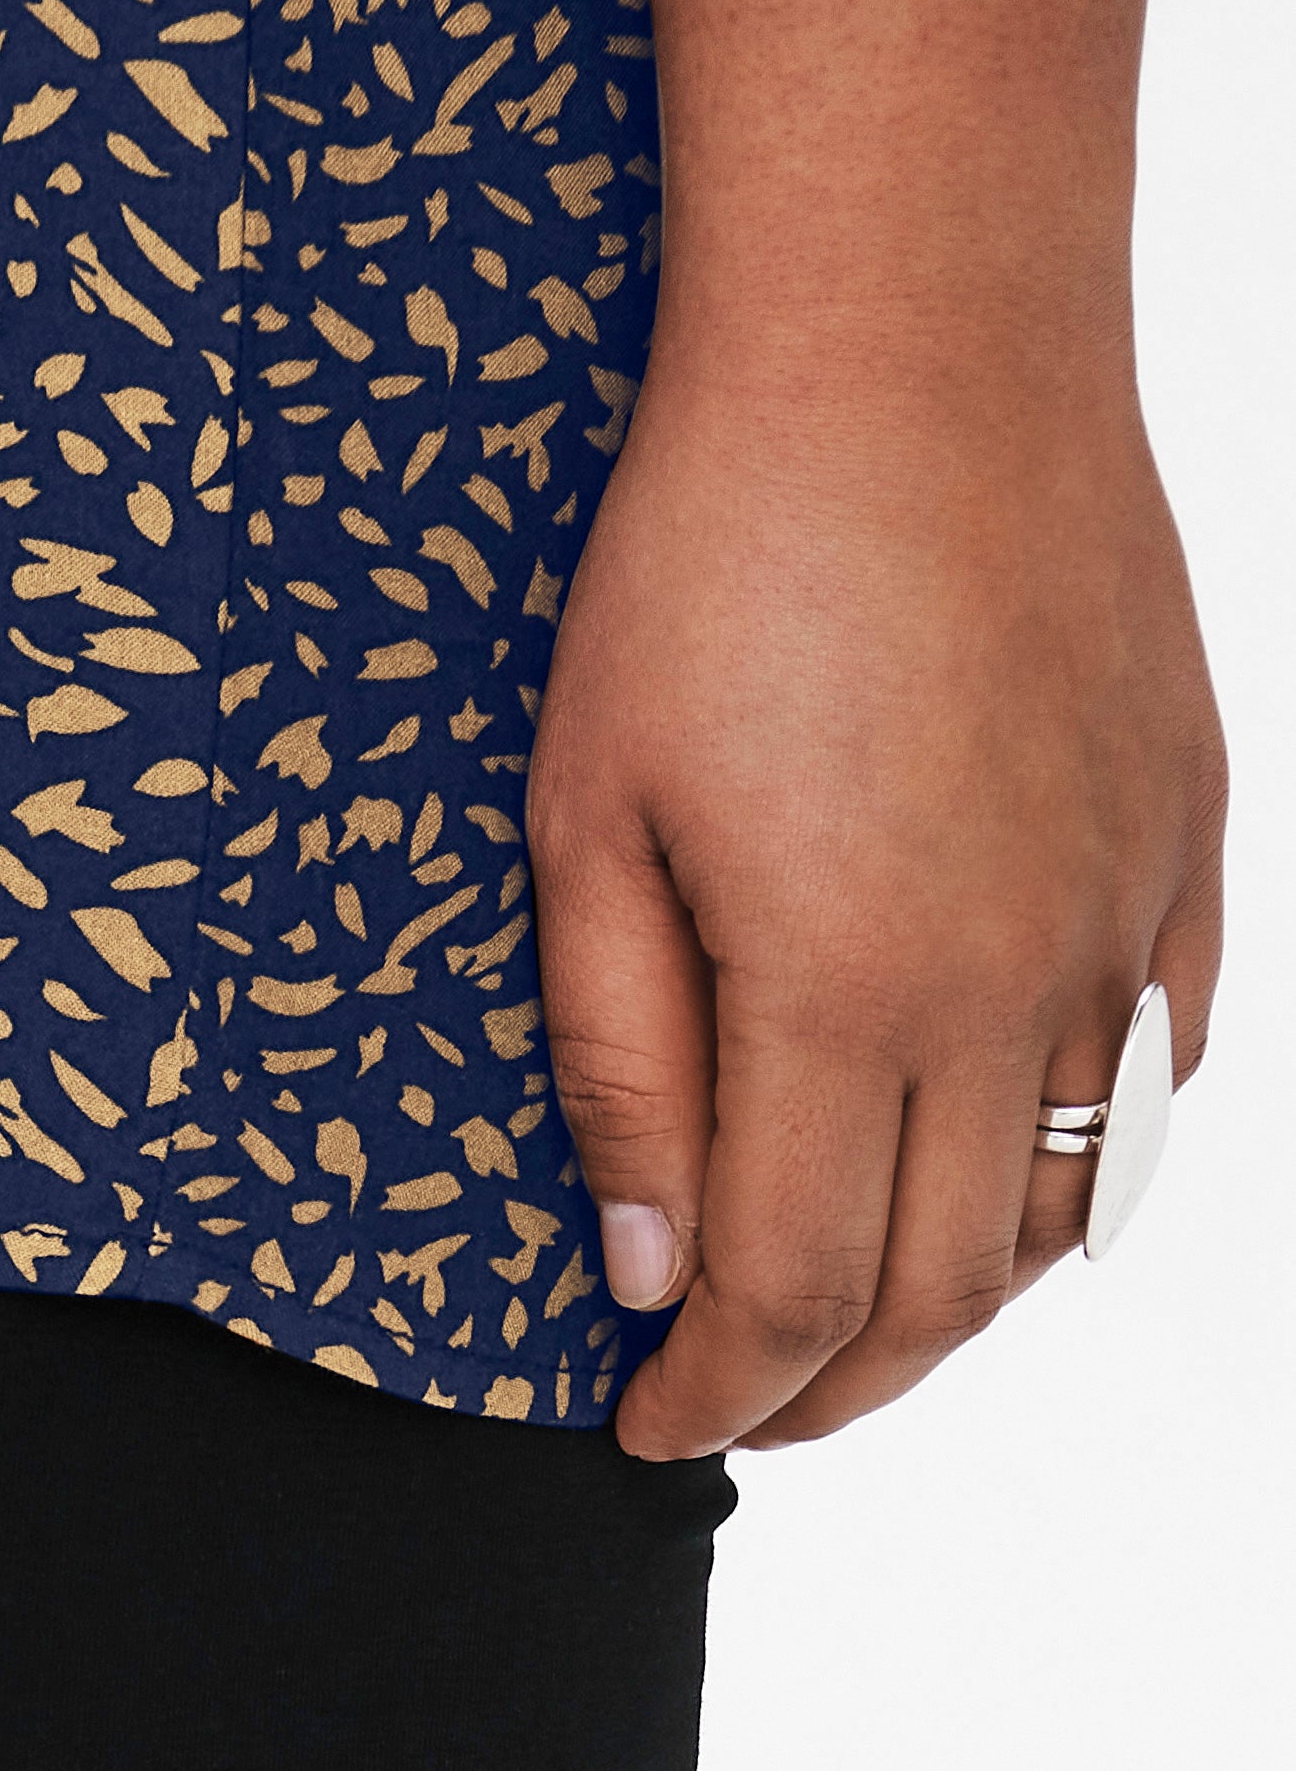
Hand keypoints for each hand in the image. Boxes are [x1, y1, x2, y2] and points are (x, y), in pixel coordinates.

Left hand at [527, 335, 1223, 1461]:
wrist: (915, 347)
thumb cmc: (709, 564)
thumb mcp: (586, 824)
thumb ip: (621, 1064)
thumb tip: (638, 1270)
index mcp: (849, 991)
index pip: (795, 1290)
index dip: (717, 1391)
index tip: (649, 1423)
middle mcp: (1014, 982)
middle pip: (943, 1285)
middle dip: (830, 1384)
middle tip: (738, 1403)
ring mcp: (1121, 915)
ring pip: (1066, 1203)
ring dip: (958, 1297)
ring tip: (852, 1316)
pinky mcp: (1184, 842)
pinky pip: (1156, 1072)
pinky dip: (1082, 1167)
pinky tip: (1003, 1171)